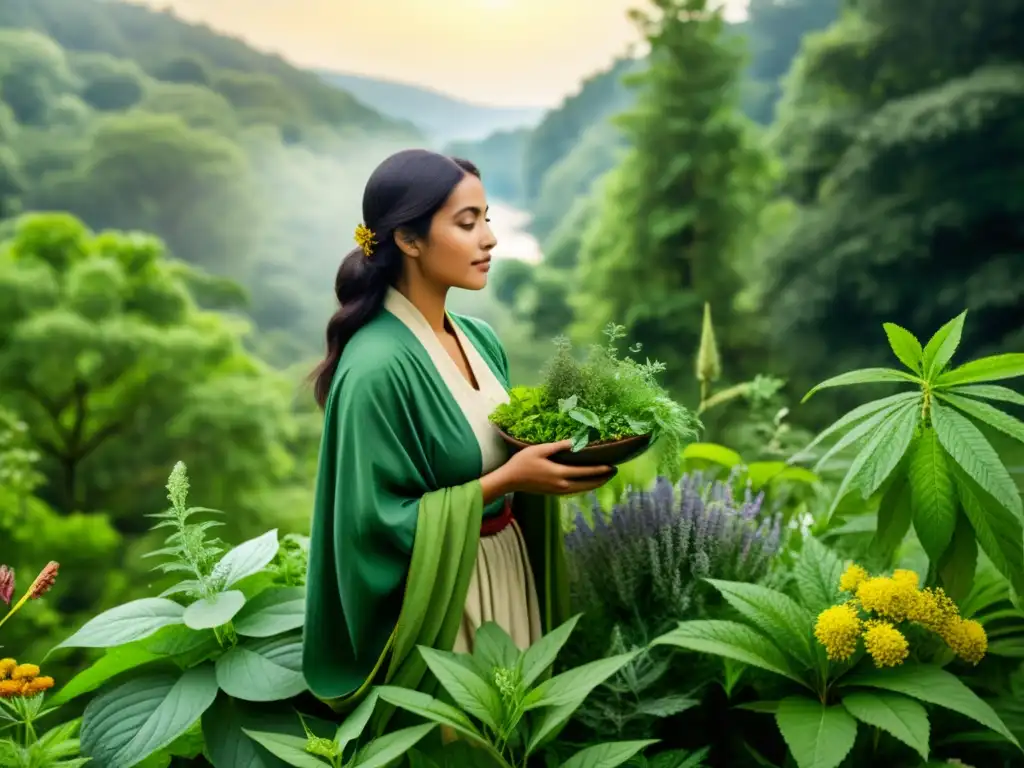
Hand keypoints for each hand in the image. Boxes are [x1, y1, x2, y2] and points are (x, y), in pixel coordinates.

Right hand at [499, 440, 614, 496]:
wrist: (510, 480)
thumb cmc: (522, 462)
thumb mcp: (539, 450)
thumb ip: (558, 446)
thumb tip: (575, 441)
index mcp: (560, 473)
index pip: (586, 472)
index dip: (601, 470)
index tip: (613, 466)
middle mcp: (562, 485)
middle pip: (588, 484)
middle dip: (602, 479)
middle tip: (614, 472)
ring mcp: (558, 491)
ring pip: (582, 490)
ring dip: (594, 484)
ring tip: (604, 478)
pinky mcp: (554, 492)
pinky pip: (575, 490)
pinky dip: (584, 486)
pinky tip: (587, 482)